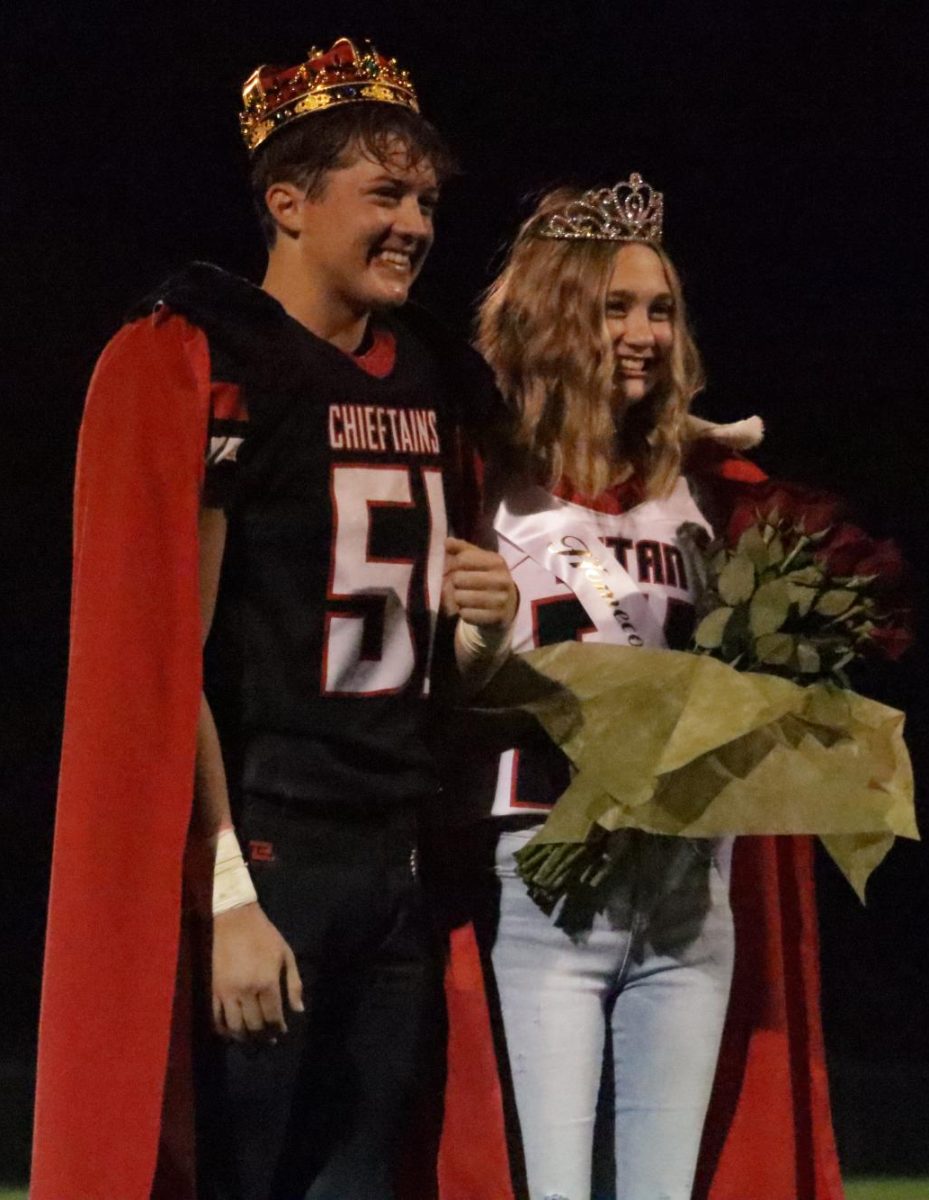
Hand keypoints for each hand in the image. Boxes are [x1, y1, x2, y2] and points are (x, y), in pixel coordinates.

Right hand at [212, 902, 303, 1040]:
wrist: (233, 918)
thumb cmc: (263, 934)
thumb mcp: (285, 954)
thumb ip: (294, 983)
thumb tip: (298, 1010)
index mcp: (267, 982)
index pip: (273, 1016)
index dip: (278, 1029)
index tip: (282, 1032)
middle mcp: (247, 991)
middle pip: (255, 1025)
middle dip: (263, 1037)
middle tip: (268, 1041)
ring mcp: (227, 993)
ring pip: (235, 1027)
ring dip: (244, 1039)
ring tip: (252, 1042)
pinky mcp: (213, 990)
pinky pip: (216, 1018)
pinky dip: (223, 1031)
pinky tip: (231, 1034)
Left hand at [443, 537, 516, 627]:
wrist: (507, 606)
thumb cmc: (487, 578)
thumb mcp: (479, 560)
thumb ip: (462, 549)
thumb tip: (447, 542)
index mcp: (497, 562)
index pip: (462, 559)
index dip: (454, 564)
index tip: (456, 568)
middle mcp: (502, 580)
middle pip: (459, 579)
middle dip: (454, 583)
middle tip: (459, 586)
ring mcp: (501, 600)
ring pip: (460, 598)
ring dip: (457, 599)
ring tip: (464, 598)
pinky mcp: (496, 618)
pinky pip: (466, 615)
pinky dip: (464, 613)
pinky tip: (470, 610)